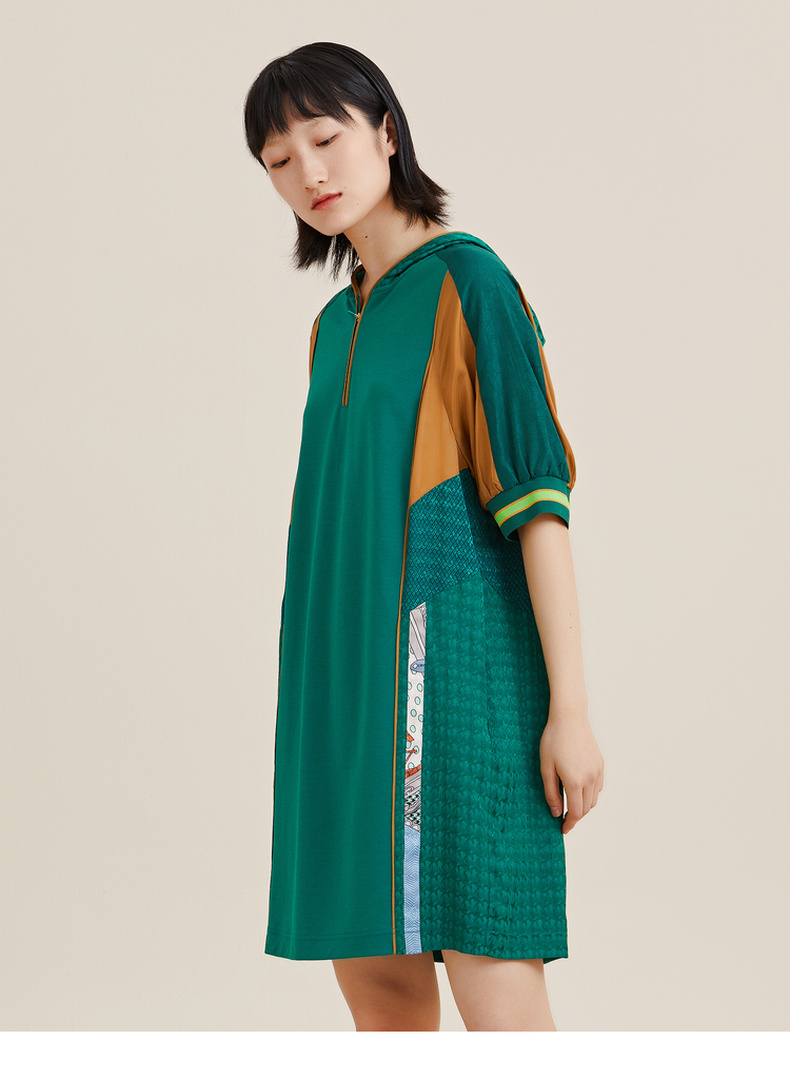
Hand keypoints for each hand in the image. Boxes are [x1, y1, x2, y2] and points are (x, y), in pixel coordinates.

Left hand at [539, 704, 603, 833]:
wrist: (570, 717)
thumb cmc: (553, 740)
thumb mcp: (546, 767)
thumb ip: (551, 792)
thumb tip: (556, 812)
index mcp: (575, 781)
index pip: (576, 812)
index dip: (569, 823)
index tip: (562, 829)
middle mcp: (590, 779)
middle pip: (586, 808)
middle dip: (576, 816)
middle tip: (563, 818)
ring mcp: (597, 771)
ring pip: (594, 799)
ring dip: (584, 806)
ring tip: (570, 804)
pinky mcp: (600, 764)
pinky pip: (598, 787)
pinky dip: (590, 794)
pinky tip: (580, 790)